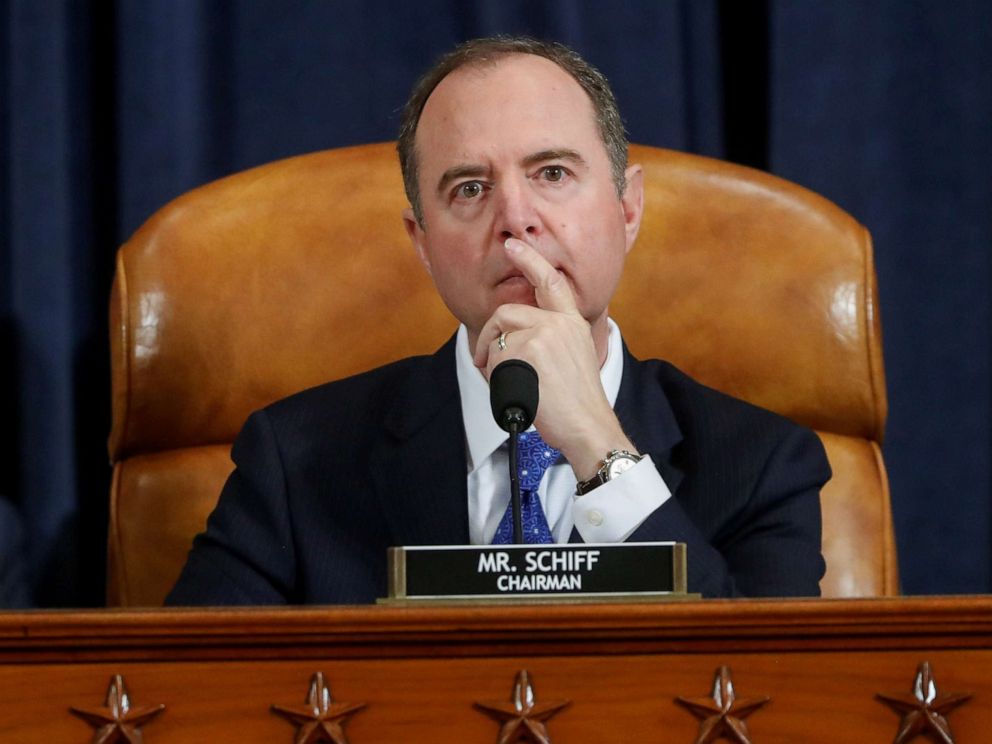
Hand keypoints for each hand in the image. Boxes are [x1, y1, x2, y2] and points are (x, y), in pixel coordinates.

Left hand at [473, 238, 635, 479]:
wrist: (587, 425)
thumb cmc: (578, 401)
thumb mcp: (574, 357)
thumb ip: (551, 337)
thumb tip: (510, 335)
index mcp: (572, 322)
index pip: (550, 281)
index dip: (530, 259)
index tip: (513, 246)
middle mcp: (558, 323)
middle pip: (505, 314)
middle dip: (487, 336)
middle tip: (482, 360)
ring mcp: (541, 335)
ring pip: (497, 342)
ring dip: (493, 366)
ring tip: (511, 388)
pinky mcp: (525, 352)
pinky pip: (494, 362)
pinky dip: (497, 381)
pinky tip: (517, 395)